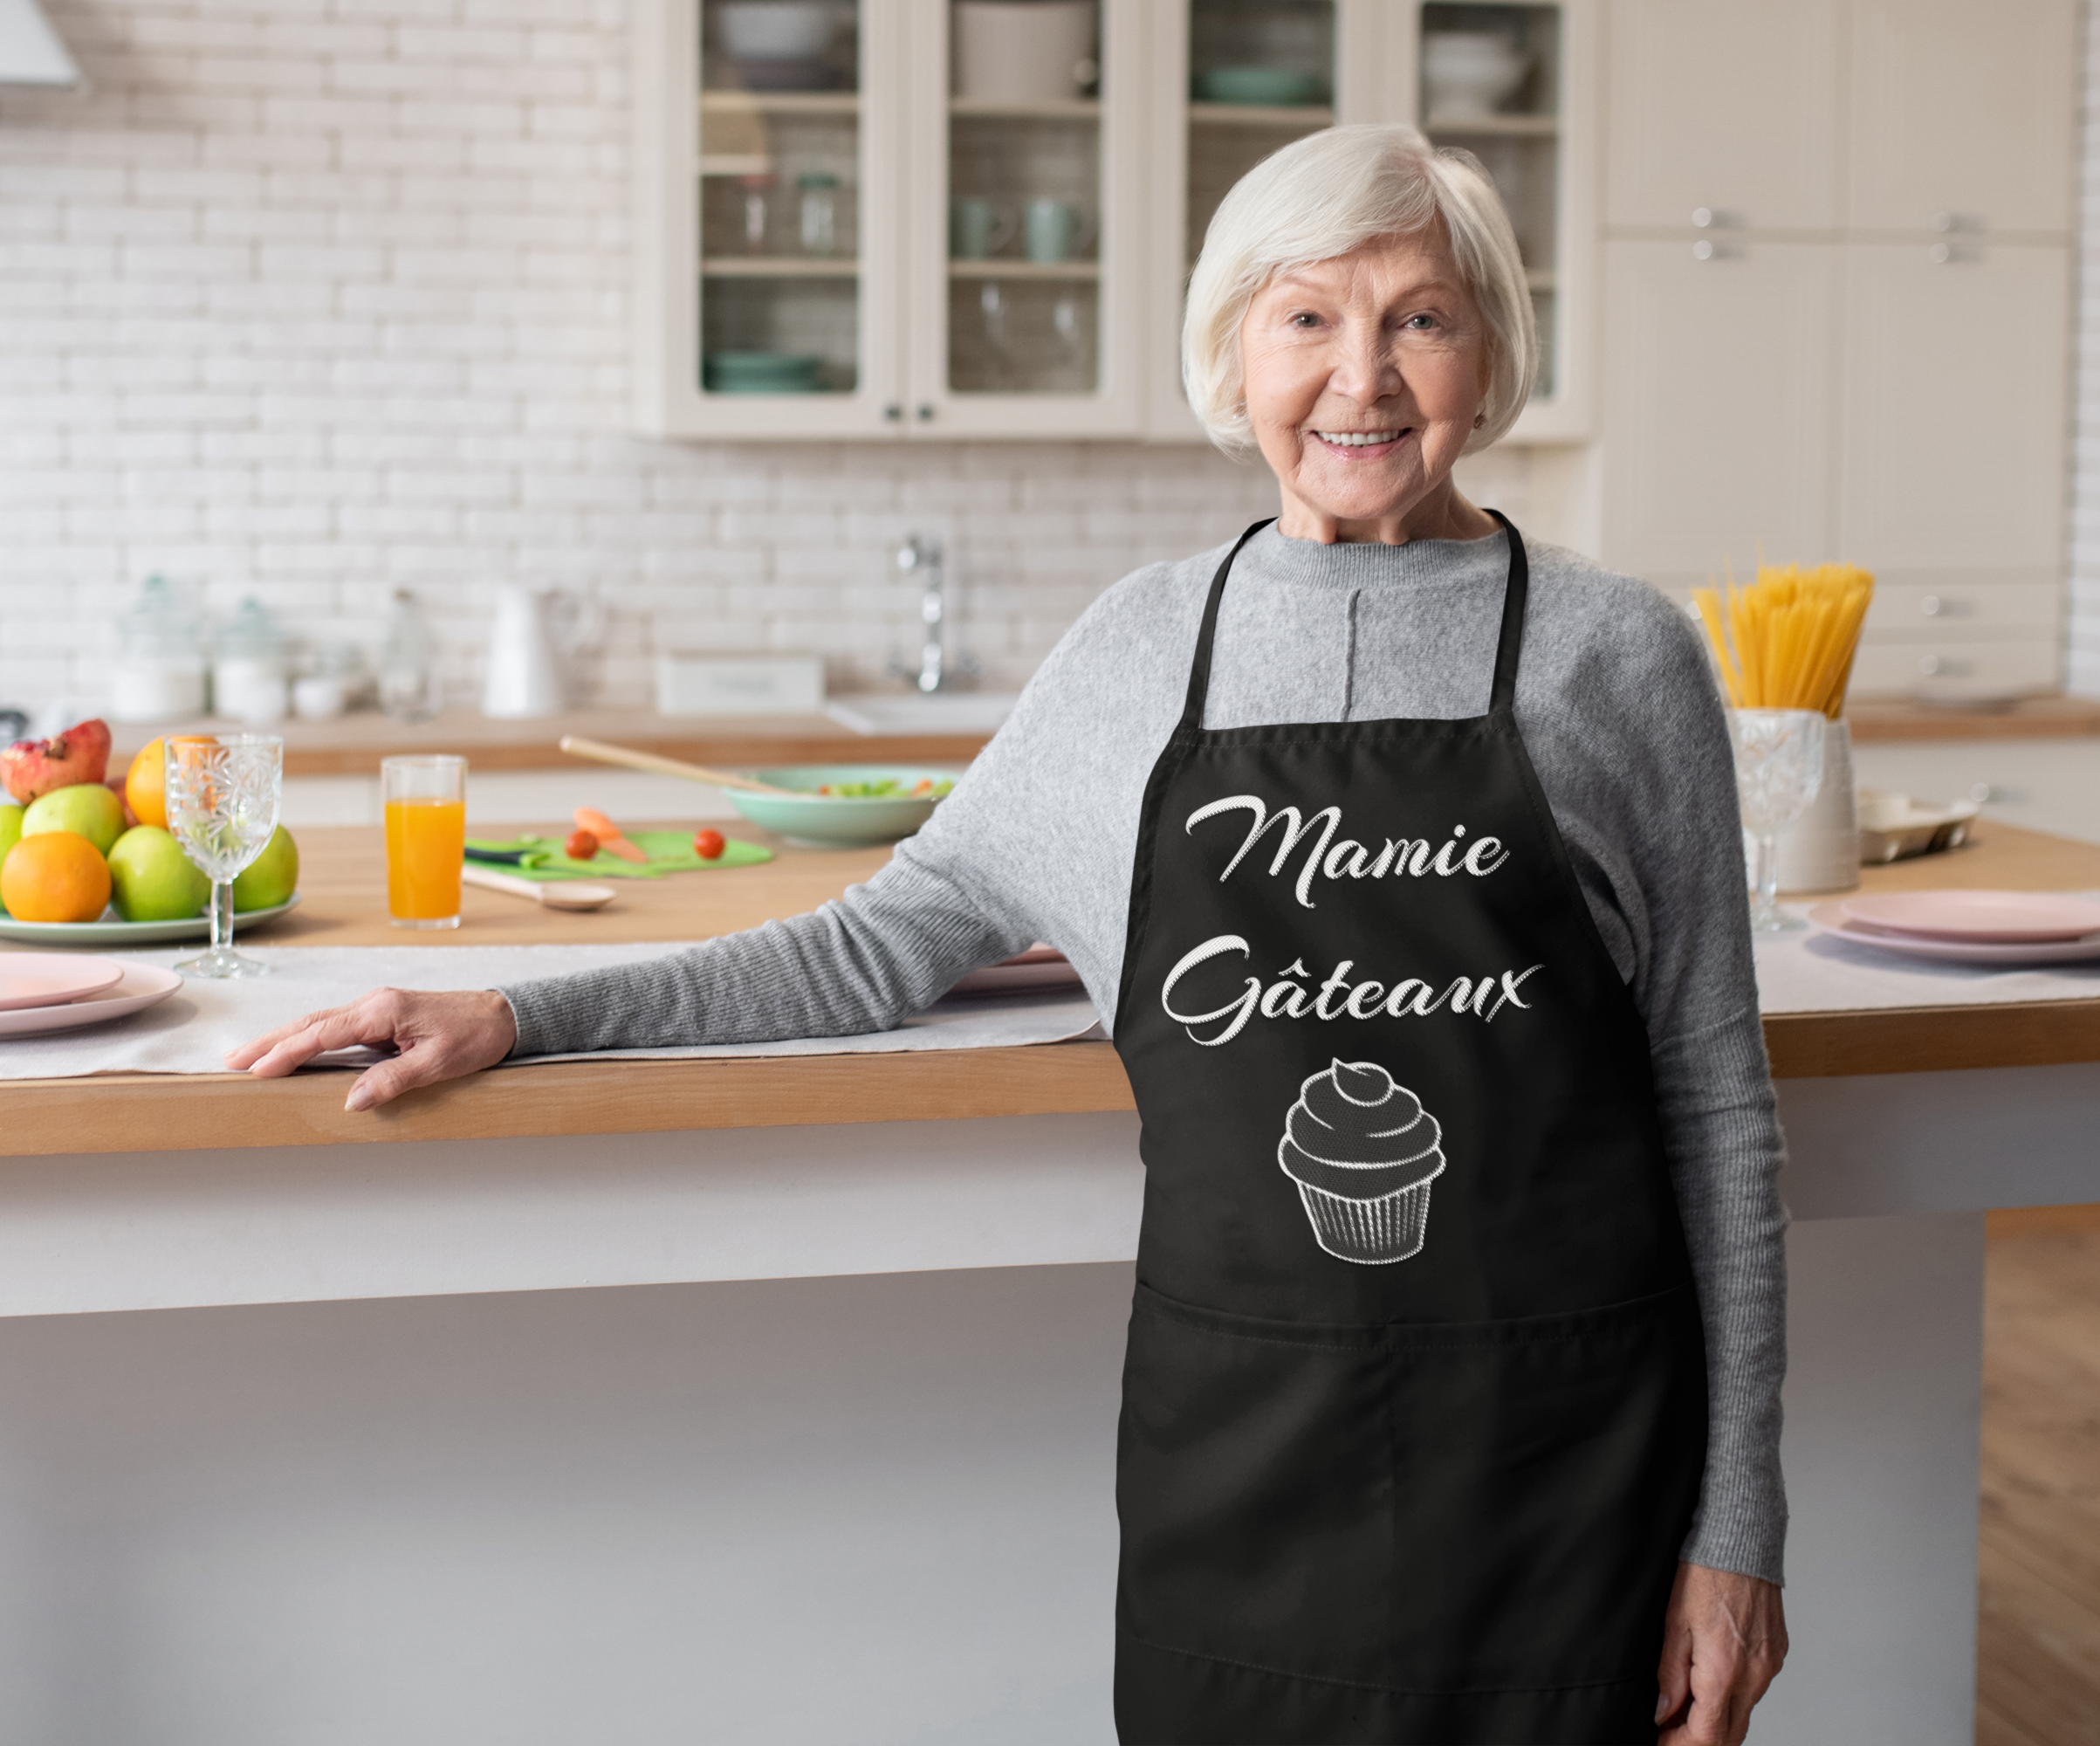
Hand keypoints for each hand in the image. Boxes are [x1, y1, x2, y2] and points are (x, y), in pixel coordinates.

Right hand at [226, 988, 518, 1110]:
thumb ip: (393, 1080)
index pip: (323, 1033)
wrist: (503, 1015)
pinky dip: (309, 1038)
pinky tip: (294, 1050)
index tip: (256, 1068)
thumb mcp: (438, 1063)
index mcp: (383, 1010)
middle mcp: (374, 1003)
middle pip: (311, 1023)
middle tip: (232, 1060)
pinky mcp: (383, 1015)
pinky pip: (337, 1027)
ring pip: (320, 1023)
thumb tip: (351, 1100)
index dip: (286, 1051)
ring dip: (284, 1039)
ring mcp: (377, 1007)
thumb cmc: (475, 1036)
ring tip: (250, 1056)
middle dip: (270, 1042)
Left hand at [1655, 1562, 1786, 1742]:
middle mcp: (1755, 1675)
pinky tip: (1708, 1685)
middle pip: (1730, 1734)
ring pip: (1743, 1713)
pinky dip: (1731, 1698)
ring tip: (1682, 1710)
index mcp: (1725, 1670)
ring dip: (1715, 1721)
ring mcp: (1770, 1666)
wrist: (1742, 1538)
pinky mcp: (1776, 1654)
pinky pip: (1754, 1690)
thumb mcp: (1673, 1622)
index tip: (1661, 1742)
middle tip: (1668, 1733)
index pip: (1707, 1736)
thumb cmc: (1705, 1571)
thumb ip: (1669, 1673)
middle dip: (1698, 1741)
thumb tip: (1663, 1713)